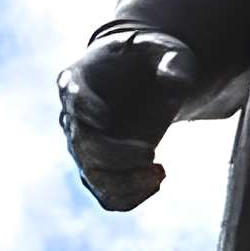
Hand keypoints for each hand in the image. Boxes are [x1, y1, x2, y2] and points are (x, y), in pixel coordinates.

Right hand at [57, 30, 200, 210]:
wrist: (148, 79)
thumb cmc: (152, 60)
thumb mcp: (168, 52)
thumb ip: (174, 65)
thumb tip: (175, 83)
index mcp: (80, 78)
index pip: (74, 95)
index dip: (84, 107)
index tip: (103, 117)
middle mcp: (75, 116)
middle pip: (83, 144)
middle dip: (116, 154)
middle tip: (151, 153)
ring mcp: (85, 146)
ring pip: (93, 176)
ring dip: (126, 183)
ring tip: (160, 172)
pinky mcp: (102, 168)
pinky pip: (108, 195)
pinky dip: (131, 197)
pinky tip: (156, 182)